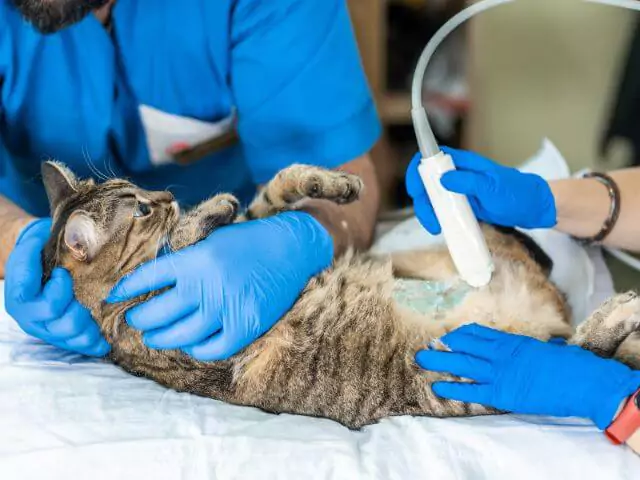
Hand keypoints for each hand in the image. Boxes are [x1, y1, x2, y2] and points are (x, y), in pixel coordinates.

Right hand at [5, 219, 110, 356]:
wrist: (38, 257)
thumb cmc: (41, 245)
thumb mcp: (36, 237)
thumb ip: (41, 241)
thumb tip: (68, 239)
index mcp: (19, 294)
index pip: (34, 300)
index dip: (56, 290)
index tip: (64, 273)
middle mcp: (28, 316)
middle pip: (56, 322)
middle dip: (76, 307)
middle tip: (87, 291)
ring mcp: (44, 328)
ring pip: (68, 335)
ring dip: (88, 326)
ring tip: (99, 312)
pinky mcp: (59, 336)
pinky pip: (77, 345)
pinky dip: (93, 343)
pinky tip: (105, 340)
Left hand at [107, 212, 332, 360]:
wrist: (290, 248)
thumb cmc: (248, 242)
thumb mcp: (210, 240)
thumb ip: (184, 262)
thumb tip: (152, 284)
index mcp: (195, 259)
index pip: (148, 277)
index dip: (126, 289)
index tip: (113, 297)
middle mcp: (207, 285)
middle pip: (158, 313)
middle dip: (139, 319)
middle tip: (133, 320)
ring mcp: (227, 308)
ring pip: (181, 335)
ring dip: (160, 338)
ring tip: (153, 337)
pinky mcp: (246, 325)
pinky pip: (212, 348)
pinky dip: (196, 349)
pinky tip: (190, 344)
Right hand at [405, 147, 556, 233]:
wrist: (533, 209)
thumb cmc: (517, 193)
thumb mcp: (493, 187)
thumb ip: (468, 181)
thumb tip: (443, 178)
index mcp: (463, 164)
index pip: (431, 158)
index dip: (417, 171)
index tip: (415, 190)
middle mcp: (457, 175)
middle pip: (426, 182)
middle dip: (422, 201)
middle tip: (429, 220)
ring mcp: (459, 192)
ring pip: (432, 199)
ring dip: (429, 213)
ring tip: (436, 229)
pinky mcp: (463, 207)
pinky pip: (443, 211)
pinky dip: (438, 220)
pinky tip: (443, 229)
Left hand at [416, 324, 639, 428]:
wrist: (584, 381)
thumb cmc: (573, 365)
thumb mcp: (552, 349)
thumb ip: (542, 347)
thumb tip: (551, 345)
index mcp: (513, 341)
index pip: (480, 333)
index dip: (461, 334)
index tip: (449, 335)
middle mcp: (502, 353)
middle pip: (465, 345)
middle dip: (443, 345)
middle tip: (426, 345)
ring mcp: (500, 373)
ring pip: (462, 364)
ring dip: (440, 361)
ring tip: (421, 359)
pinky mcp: (503, 393)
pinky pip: (472, 390)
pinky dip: (454, 387)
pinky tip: (438, 387)